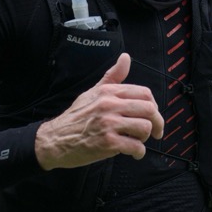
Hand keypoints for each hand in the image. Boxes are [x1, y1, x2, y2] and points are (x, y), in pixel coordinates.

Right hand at [34, 53, 164, 169]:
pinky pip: (136, 146)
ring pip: (145, 127)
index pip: (144, 93)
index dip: (154, 106)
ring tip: (138, 141)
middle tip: (155, 132)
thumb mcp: (92, 92)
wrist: (54, 140)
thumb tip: (126, 57)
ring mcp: (108, 123)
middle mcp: (109, 105)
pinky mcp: (107, 143)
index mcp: (108, 92)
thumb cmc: (75, 118)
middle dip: (157, 123)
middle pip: (149, 109)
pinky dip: (139, 152)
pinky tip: (134, 153)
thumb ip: (112, 77)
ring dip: (146, 138)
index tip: (152, 116)